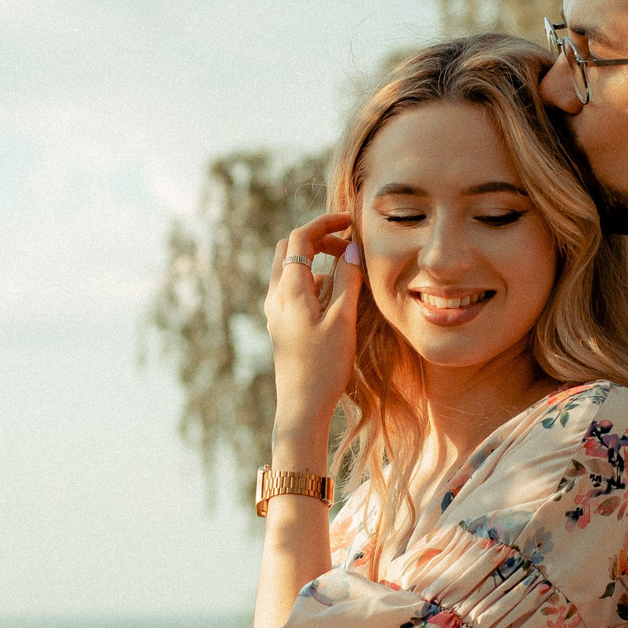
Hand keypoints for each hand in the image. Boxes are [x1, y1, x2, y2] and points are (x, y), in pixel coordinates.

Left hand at [263, 212, 360, 441]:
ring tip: (348, 276)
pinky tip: (336, 302)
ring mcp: (276, 311)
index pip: (299, 238)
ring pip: (291, 270)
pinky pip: (294, 290)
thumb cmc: (324, 366)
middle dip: (318, 240)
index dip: (324, 223)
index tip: (349, 220)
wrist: (301, 407)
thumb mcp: (343, 321)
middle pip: (289, 249)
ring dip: (317, 263)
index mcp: (288, 290)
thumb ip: (348, 281)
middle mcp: (276, 296)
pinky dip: (314, 283)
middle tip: (347, 246)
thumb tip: (352, 249)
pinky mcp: (281, 325)